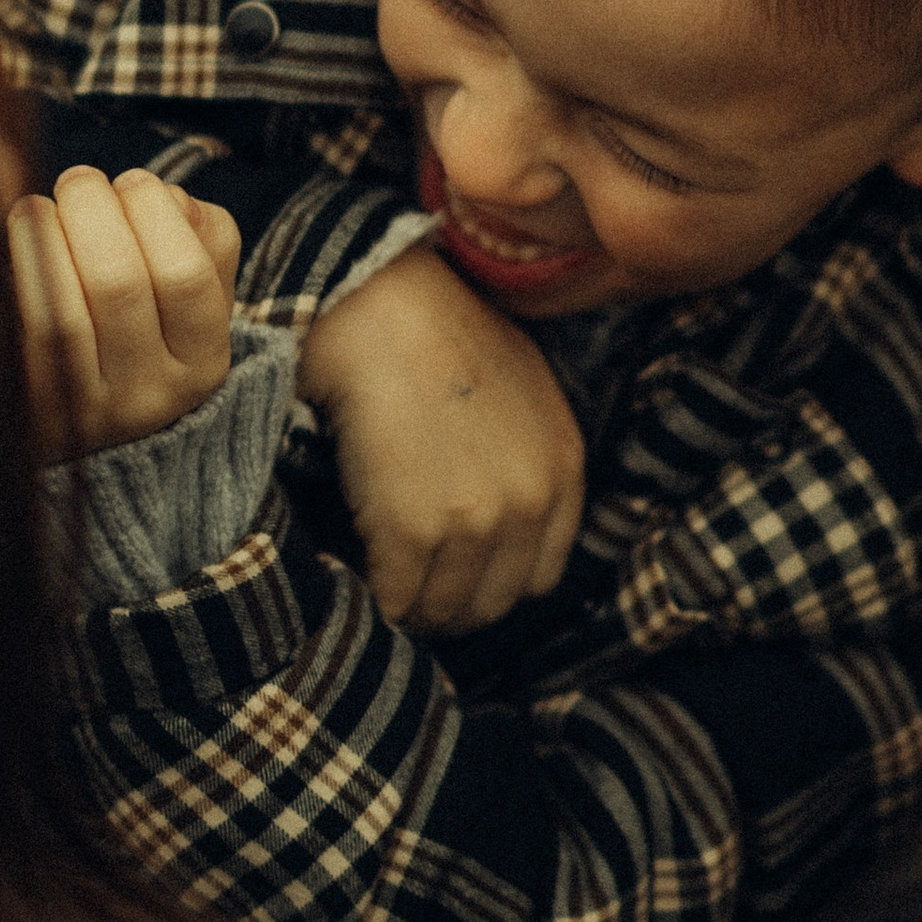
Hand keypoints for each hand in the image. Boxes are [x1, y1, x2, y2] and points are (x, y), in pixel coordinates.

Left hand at [8, 166, 240, 458]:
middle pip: (119, 284)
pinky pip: (13, 336)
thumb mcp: (189, 293)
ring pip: (61, 314)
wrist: (88, 433)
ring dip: (43, 236)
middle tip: (78, 182)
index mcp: (202, 360)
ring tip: (37, 207)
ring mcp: (84, 412)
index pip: (186, 276)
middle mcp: (149, 395)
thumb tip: (164, 194)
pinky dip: (9, 275)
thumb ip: (198, 234)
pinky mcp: (26, 412)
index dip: (155, 211)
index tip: (131, 182)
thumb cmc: (141, 329)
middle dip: (92, 208)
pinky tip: (12, 246)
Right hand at [296, 245, 584, 634]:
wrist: (383, 311)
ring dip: (411, 607)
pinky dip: (376, 595)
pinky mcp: (414, 531)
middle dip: (453, 605)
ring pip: (443, 610)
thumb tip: (497, 509)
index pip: (539, 577)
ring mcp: (474, 522)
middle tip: (412, 589)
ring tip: (382, 583)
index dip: (494, 583)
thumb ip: (526, 457)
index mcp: (563, 470)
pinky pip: (396, 597)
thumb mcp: (523, 391)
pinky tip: (357, 568)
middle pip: (492, 603)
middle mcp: (530, 504)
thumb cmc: (440, 335)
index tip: (459, 578)